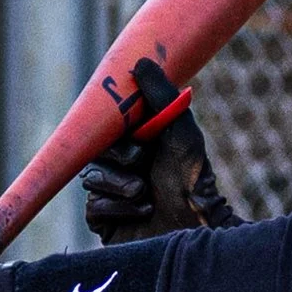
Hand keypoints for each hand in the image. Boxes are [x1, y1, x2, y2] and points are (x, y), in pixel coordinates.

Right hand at [78, 59, 238, 242]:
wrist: (199, 230)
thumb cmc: (194, 182)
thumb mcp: (180, 132)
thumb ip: (161, 97)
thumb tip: (141, 62)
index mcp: (139, 148)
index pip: (108, 131)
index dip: (113, 128)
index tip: (130, 129)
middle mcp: (125, 171)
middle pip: (96, 153)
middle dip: (119, 156)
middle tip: (141, 162)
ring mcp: (114, 198)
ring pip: (92, 179)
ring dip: (120, 184)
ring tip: (146, 193)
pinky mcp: (107, 224)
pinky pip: (94, 206)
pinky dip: (116, 206)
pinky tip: (142, 211)